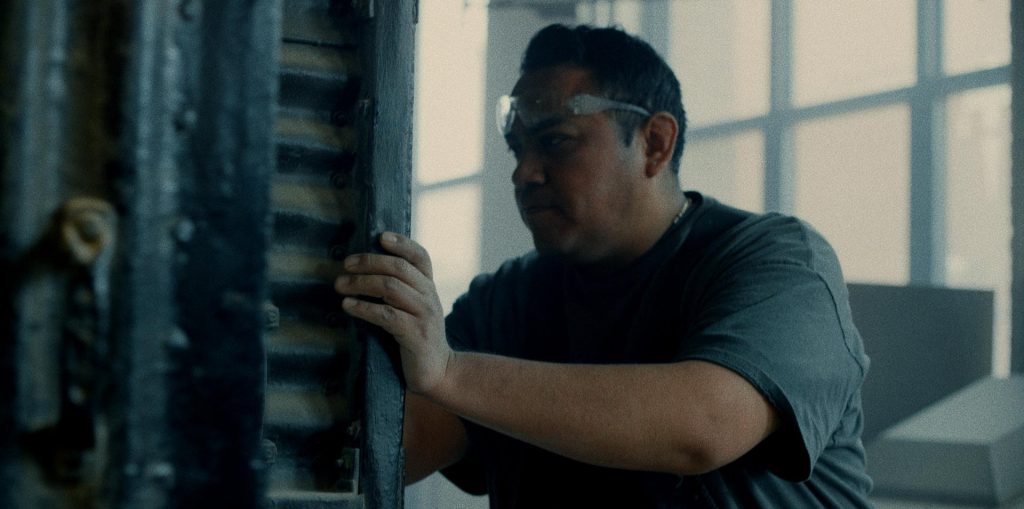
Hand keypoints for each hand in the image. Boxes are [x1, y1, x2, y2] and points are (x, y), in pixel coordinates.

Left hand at [334, 232, 451, 394]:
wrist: (438, 371)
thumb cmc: (416, 337)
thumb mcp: (414, 308)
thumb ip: (400, 290)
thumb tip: (364, 270)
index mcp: (429, 287)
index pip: (420, 256)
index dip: (402, 243)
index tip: (380, 237)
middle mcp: (430, 296)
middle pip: (399, 268)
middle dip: (369, 262)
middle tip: (345, 265)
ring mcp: (425, 315)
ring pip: (391, 288)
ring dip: (361, 283)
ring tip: (340, 285)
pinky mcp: (416, 335)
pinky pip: (387, 315)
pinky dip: (364, 308)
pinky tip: (348, 306)